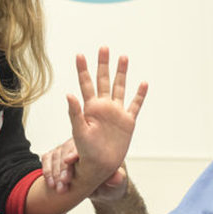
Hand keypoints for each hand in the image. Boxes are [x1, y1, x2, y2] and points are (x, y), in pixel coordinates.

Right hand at [42, 138, 129, 199]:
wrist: (102, 191)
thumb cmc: (112, 185)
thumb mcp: (118, 184)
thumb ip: (117, 180)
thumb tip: (117, 177)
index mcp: (96, 148)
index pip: (83, 144)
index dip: (75, 151)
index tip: (70, 160)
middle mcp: (81, 147)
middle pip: (67, 149)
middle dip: (64, 166)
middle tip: (65, 180)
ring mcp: (68, 152)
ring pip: (56, 155)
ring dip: (55, 171)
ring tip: (59, 187)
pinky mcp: (58, 160)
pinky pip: (48, 159)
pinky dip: (47, 172)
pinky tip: (51, 184)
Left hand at [67, 47, 146, 187]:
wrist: (100, 166)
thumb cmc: (86, 151)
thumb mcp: (78, 131)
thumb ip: (75, 113)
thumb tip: (68, 94)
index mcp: (90, 107)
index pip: (86, 83)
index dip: (83, 69)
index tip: (79, 54)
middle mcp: (104, 106)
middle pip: (104, 80)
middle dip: (104, 64)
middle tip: (104, 47)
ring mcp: (117, 113)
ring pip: (120, 88)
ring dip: (122, 73)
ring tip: (123, 57)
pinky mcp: (128, 121)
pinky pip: (135, 105)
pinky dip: (140, 95)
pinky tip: (143, 83)